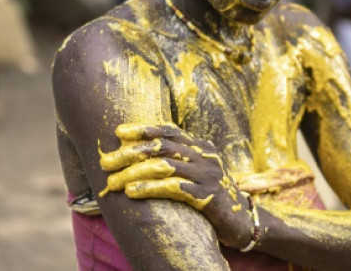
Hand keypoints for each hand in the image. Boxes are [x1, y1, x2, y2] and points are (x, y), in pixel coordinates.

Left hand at [98, 124, 254, 248]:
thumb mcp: (198, 172)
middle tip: (107, 162)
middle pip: (162, 147)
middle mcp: (205, 156)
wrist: (244, 221)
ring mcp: (207, 175)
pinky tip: (133, 191)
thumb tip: (142, 154)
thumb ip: (178, 160)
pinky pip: (173, 188)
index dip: (144, 129)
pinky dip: (150, 187)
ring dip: (134, 173)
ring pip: (164, 166)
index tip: (119, 132)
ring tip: (113, 181)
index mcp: (202, 146)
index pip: (170, 131)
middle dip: (130, 153)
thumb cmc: (212, 196)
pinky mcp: (206, 196)